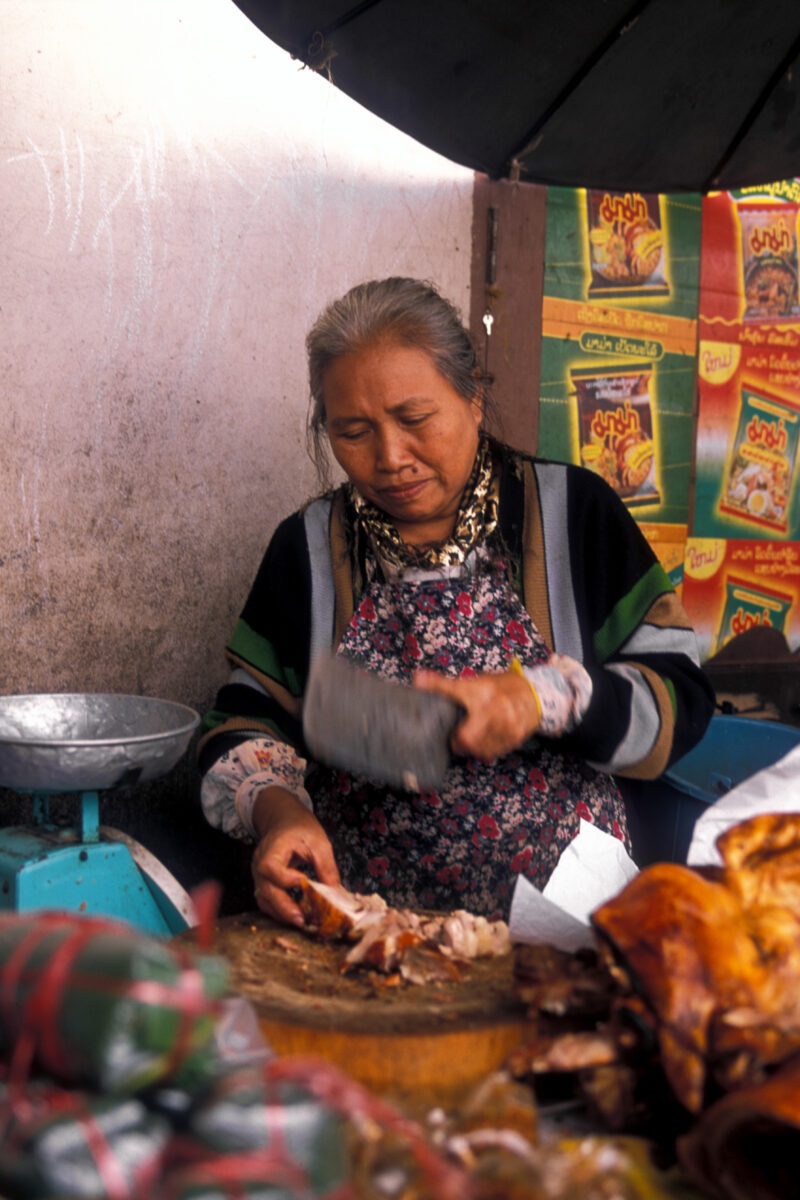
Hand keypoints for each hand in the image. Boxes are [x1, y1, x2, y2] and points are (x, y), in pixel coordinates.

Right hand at [250, 786, 340, 925]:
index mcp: (271, 849)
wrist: (284, 820)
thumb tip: (336, 892)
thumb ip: (326, 866)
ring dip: (281, 913)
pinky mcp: (263, 883)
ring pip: (264, 900)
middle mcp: (260, 864)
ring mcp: (259, 876)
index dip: (287, 879)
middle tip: (303, 920)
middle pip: (265, 890)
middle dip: (284, 907)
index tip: (305, 883)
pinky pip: (267, 901)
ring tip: (302, 922)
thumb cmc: (300, 828)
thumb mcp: (318, 841)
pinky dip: (279, 910)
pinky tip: (296, 915)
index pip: (271, 868)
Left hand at [413, 667, 540, 760]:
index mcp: (482, 691)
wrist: (535, 695)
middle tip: (456, 736)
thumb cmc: (502, 688)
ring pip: (478, 749)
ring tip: (471, 737)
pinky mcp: (515, 738)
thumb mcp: (477, 680)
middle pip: (466, 738)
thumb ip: (448, 685)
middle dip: (458, 741)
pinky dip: (484, 749)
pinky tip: (485, 739)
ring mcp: (507, 725)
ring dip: (471, 747)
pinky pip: (491, 752)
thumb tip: (417, 679)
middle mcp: (496, 708)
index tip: (423, 690)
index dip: (436, 691)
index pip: (453, 690)